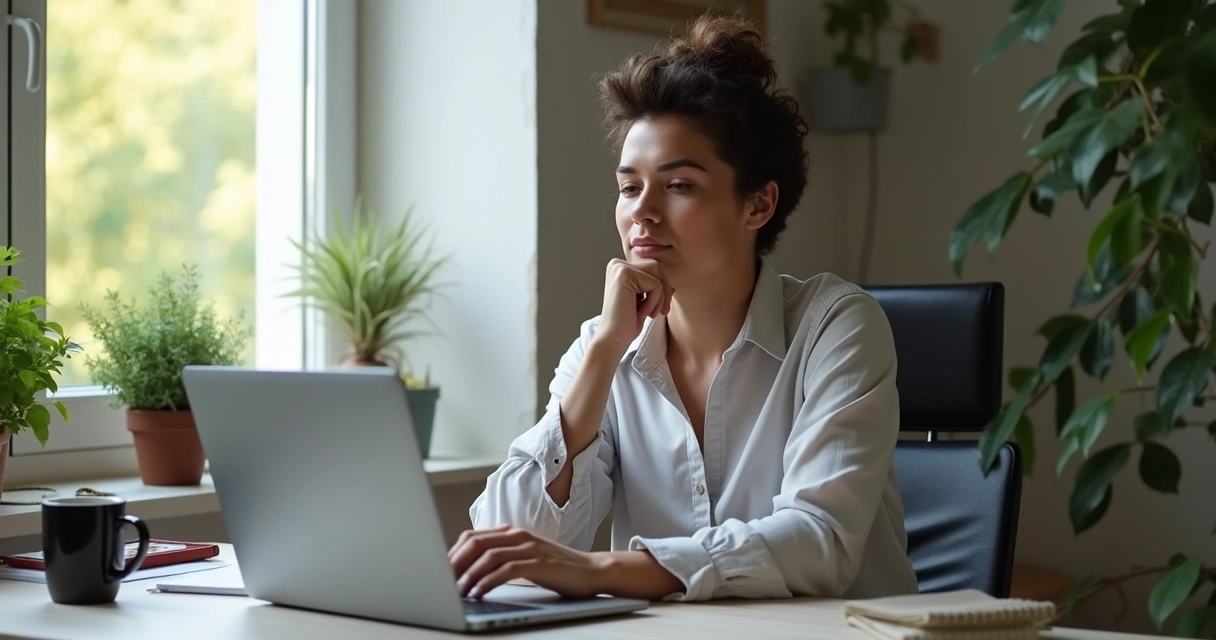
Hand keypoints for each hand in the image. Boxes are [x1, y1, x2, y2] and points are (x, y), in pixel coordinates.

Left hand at [449, 525, 608, 598]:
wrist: (592, 570)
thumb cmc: (558, 568)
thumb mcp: (527, 558)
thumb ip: (504, 557)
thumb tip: (473, 569)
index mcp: (513, 533)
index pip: (473, 537)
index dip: (453, 554)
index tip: (441, 572)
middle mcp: (518, 536)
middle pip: (475, 543)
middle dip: (454, 563)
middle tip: (441, 582)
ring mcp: (529, 548)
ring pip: (488, 557)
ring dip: (468, 575)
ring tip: (457, 591)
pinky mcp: (539, 563)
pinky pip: (506, 570)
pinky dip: (488, 582)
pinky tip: (479, 593)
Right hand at [594, 258, 671, 351]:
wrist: (613, 339)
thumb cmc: (627, 324)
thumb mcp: (645, 302)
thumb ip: (655, 288)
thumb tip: (672, 284)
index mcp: (620, 269)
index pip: (652, 268)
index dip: (662, 287)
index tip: (660, 309)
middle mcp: (617, 264)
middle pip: (656, 267)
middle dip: (664, 290)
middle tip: (661, 312)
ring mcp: (619, 268)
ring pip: (658, 273)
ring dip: (660, 296)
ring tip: (648, 312)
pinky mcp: (624, 274)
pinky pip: (655, 284)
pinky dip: (654, 301)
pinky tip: (641, 312)